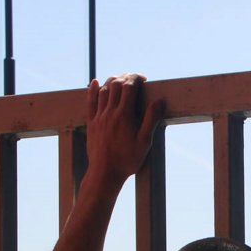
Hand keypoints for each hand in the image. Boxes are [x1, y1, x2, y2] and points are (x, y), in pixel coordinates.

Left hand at [84, 74, 163, 188]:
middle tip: (133, 78)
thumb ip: (151, 119)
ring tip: (120, 80)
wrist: (105, 173)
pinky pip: (90, 101)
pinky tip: (95, 82)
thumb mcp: (144, 141)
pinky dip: (93, 89)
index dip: (136, 78)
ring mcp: (99, 117)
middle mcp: (110, 112)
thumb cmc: (127, 160)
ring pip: (103, 90)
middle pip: (115, 85)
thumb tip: (159, 101)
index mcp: (124, 115)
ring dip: (112, 81)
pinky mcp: (92, 123)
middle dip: (125, 77)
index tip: (143, 78)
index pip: (129, 87)